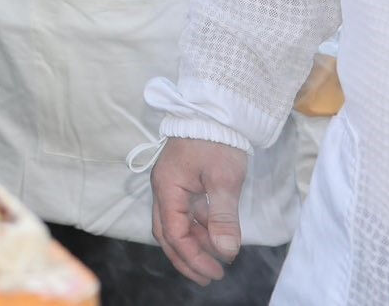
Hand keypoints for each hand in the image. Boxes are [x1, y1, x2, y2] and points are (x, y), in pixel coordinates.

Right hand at [151, 136, 248, 286]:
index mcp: (167, 189)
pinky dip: (197, 230)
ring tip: (217, 260)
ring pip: (173, 225)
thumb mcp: (224, 180)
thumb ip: (223, 217)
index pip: (173, 233)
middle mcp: (163, 190)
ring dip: (193, 245)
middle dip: (186, 258)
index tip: (216, 272)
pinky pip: (183, 214)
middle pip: (166, 233)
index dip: (193, 257)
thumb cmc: (216, 142)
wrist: (215, 111)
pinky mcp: (181, 182)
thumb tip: (226, 251)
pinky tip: (214, 237)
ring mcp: (170, 185)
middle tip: (210, 277)